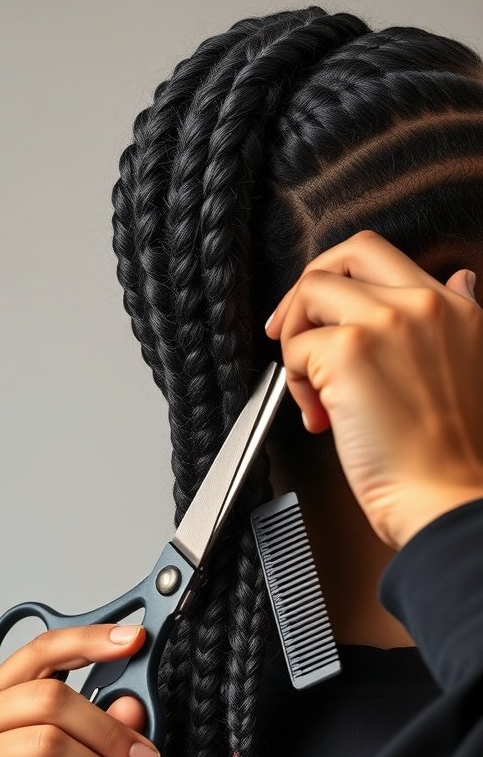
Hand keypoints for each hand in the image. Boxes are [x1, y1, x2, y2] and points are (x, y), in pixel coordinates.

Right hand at [0, 625, 160, 756]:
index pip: (43, 649)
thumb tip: (133, 702)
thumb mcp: (98, 751)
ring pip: (51, 745)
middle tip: (145, 754)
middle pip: (50, 700)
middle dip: (109, 728)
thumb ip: (112, 719)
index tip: (134, 639)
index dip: (90, 640)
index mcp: (0, 691)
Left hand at [265, 230, 482, 549]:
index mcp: (452, 309)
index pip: (380, 256)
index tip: (323, 316)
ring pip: (311, 294)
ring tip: (313, 391)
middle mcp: (421, 305)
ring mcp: (384, 323)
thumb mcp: (472, 367)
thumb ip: (461, 317)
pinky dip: (294, 383)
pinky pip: (295, 347)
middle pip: (342, 257)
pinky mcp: (348, 352)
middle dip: (307, 291)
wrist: (447, 500)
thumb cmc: (450, 457)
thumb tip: (460, 280)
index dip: (340, 280)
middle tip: (292, 332)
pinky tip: (320, 416)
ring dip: (297, 344)